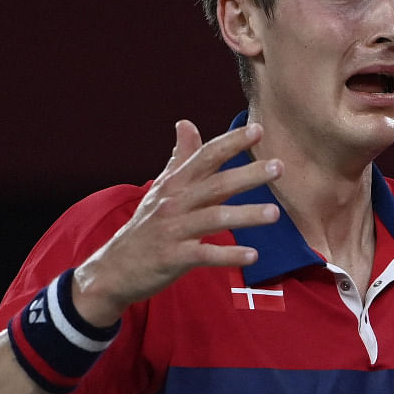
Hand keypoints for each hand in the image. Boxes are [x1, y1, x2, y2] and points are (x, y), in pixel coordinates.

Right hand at [71, 119, 281, 325]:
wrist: (113, 270)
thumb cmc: (145, 227)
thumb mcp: (161, 188)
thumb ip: (180, 158)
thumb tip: (186, 123)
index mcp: (175, 184)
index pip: (206, 156)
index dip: (231, 142)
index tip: (258, 129)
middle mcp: (174, 202)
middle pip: (215, 184)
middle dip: (248, 174)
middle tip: (279, 167)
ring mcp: (172, 230)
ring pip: (213, 217)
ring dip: (246, 215)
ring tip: (275, 213)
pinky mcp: (173, 258)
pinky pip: (205, 254)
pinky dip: (229, 254)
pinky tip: (253, 255)